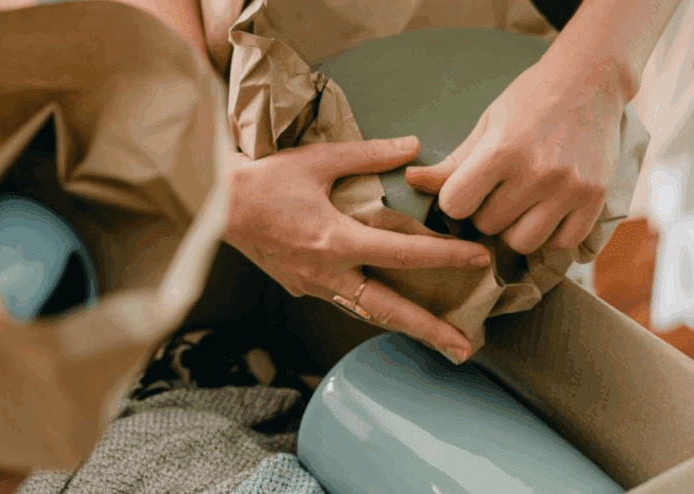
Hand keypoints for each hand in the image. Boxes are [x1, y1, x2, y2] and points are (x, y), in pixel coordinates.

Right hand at [223, 136, 492, 360]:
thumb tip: (412, 148)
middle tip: (464, 349)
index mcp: (336, 241)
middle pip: (388, 310)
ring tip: (437, 339)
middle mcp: (327, 274)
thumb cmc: (265, 180)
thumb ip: (370, 155)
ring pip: (366, 313)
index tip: (479, 260)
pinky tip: (390, 309)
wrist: (214, 205)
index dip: (446, 257)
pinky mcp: (299, 287)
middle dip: (429, 332)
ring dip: (403, 326)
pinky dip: (372, 308)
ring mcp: (312, 286)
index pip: (404, 255)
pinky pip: (344, 302)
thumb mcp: (319, 160)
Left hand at [405, 60, 628, 254]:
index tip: (465, 187)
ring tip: (521, 204)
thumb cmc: (530, 101)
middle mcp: (537, 173)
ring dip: (514, 229)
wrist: (591, 80)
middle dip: (485, 212)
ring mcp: (570, 188)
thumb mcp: (487, 125)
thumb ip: (452, 162)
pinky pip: (562, 243)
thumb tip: (411, 181)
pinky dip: (550, 234)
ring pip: (522, 243)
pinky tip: (547, 211)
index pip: (455, 205)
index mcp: (502, 151)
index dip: (455, 200)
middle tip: (498, 190)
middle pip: (488, 226)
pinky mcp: (595, 198)